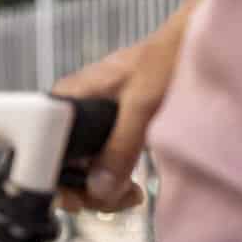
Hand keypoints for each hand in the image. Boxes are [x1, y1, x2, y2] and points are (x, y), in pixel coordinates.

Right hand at [52, 18, 190, 211]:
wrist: (197, 42)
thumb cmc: (168, 57)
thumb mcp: (142, 105)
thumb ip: (119, 147)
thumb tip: (99, 189)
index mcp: (68, 99)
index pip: (43, 150)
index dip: (59, 181)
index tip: (82, 200)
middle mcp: (74, 112)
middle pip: (62, 166)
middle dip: (89, 190)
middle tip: (121, 198)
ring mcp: (93, 122)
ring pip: (83, 170)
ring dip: (105, 190)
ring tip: (132, 193)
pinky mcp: (113, 129)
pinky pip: (102, 164)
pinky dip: (115, 181)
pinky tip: (133, 186)